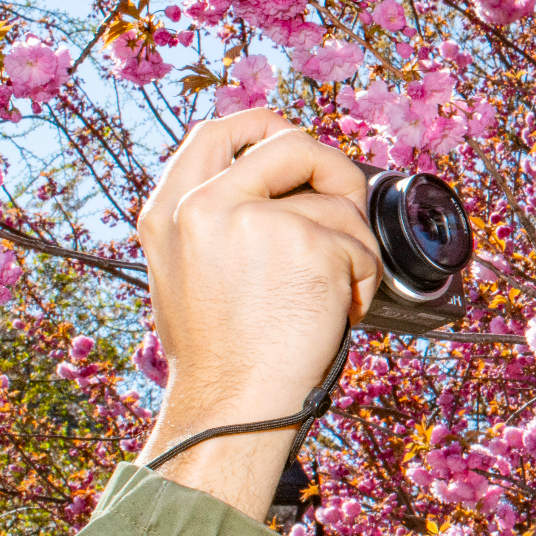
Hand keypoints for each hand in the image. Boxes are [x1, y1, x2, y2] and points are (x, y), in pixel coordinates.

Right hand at [135, 109, 381, 520]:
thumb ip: (217, 223)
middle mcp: (205, 206)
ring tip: (330, 296)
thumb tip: (279, 190)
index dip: (264, 126)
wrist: (231, 409)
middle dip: (334, 172)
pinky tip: (340, 311)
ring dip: (353, 250)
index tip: (292, 137)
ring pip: (338, 204)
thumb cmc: (220, 359)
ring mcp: (256, 220)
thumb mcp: (186, 275)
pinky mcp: (308, 243)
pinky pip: (363, 246)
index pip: (215, 133)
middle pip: (292, 144)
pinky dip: (366, 281)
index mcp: (169, 212)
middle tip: (345, 210)